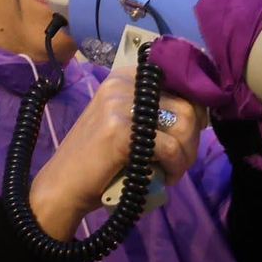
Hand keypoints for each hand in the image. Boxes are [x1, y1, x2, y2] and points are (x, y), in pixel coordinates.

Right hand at [29, 66, 200, 239]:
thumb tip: (199, 113)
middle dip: (192, 139)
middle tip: (180, 161)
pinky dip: (175, 167)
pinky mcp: (122, 131)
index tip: (189, 134)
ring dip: (186, 155)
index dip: (194, 111)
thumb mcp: (125, 122)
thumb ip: (154, 110)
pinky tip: (165, 178)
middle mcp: (123, 84)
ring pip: (183, 125)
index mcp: (125, 77)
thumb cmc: (98, 158)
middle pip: (186, 105)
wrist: (63, 185)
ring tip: (173, 170)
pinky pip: (170, 148)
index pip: (179, 82)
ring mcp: (121, 105)